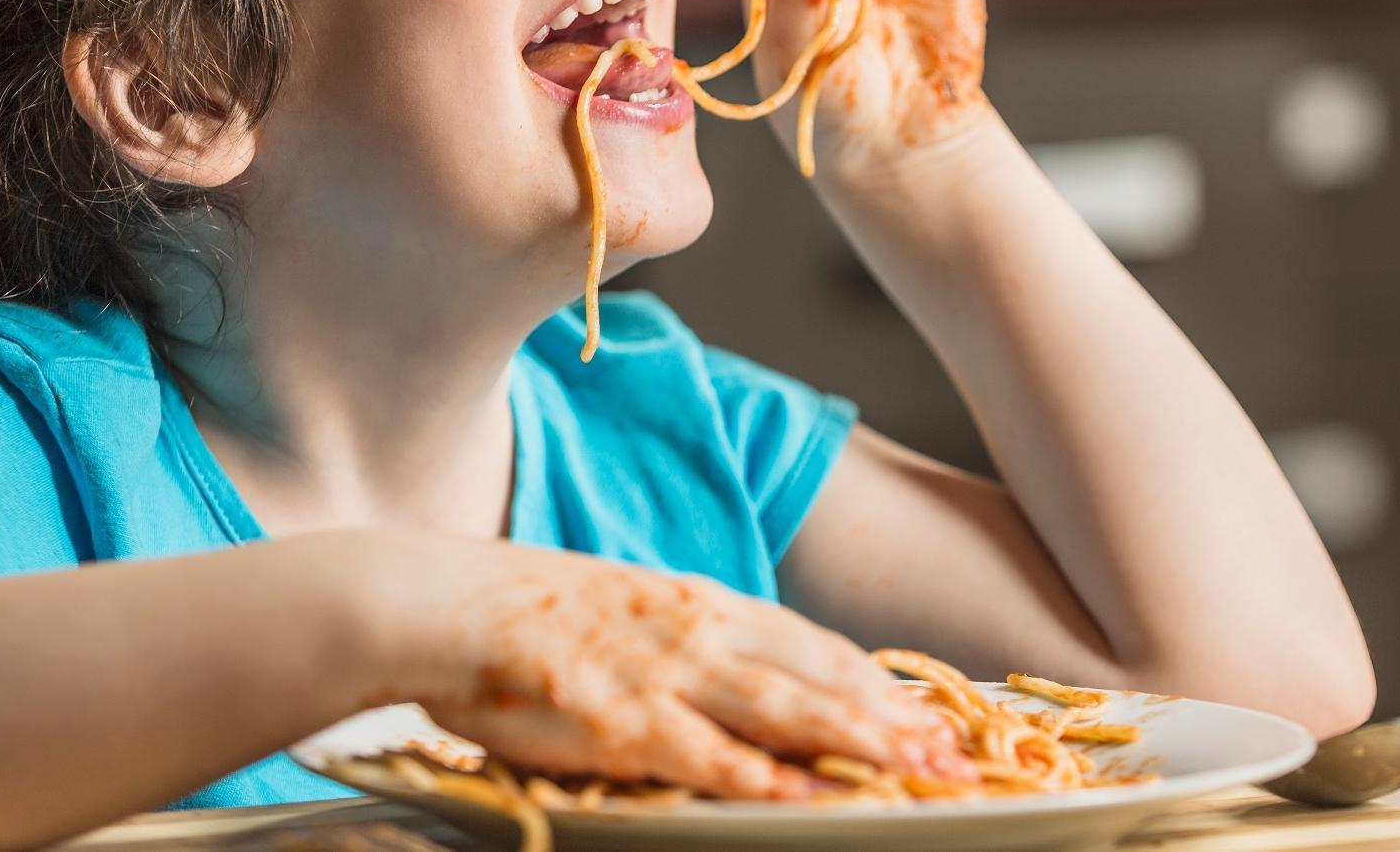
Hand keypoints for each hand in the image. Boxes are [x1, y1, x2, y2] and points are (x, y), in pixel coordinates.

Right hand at [412, 541, 971, 798]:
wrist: (448, 604)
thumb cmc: (528, 613)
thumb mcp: (630, 609)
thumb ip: (690, 639)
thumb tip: (740, 674)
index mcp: (702, 602)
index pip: (813, 644)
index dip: (876, 682)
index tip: (926, 712)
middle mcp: (701, 630)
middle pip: (819, 677)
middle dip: (892, 719)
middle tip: (952, 754)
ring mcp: (667, 674)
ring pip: (787, 712)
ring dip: (860, 745)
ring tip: (916, 772)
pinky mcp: (625, 722)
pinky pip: (712, 756)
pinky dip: (769, 778)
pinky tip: (812, 797)